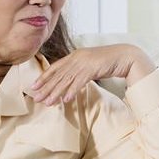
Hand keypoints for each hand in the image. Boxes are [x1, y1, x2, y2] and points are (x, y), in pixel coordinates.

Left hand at [31, 44, 155, 104]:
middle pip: (58, 75)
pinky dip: (72, 91)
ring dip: (56, 93)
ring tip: (47, 103)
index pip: (55, 67)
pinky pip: (79, 82)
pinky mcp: (92, 69)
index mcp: (75, 55)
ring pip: (66, 80)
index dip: (44, 77)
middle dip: (46, 88)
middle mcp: (77, 58)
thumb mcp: (90, 64)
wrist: (125, 57)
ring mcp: (84, 63)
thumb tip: (69, 81)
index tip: (34, 86)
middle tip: (36, 98)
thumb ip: (79, 70)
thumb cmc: (108, 62)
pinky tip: (65, 99)